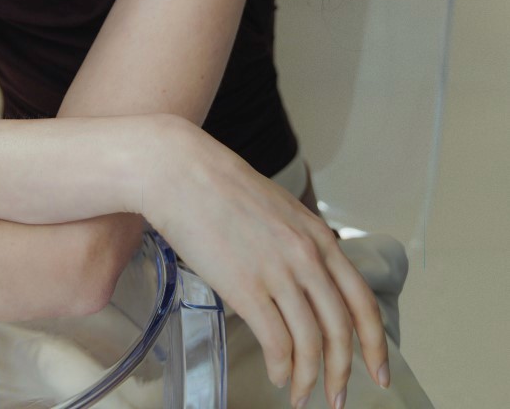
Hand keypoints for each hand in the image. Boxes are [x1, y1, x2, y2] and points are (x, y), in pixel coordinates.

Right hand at [142, 116, 389, 408]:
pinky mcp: (247, 288)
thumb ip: (299, 243)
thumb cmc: (221, 186)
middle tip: (338, 399)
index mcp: (318, 236)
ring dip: (309, 379)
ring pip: (310, 343)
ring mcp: (278, 273)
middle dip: (342, 373)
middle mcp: (307, 257)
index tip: (379, 372)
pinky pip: (277, 343)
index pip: (362, 301)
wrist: (181, 173)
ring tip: (301, 395)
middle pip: (341, 330)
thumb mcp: (279, 209)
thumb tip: (304, 279)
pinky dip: (282, 368)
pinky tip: (277, 375)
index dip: (375, 344)